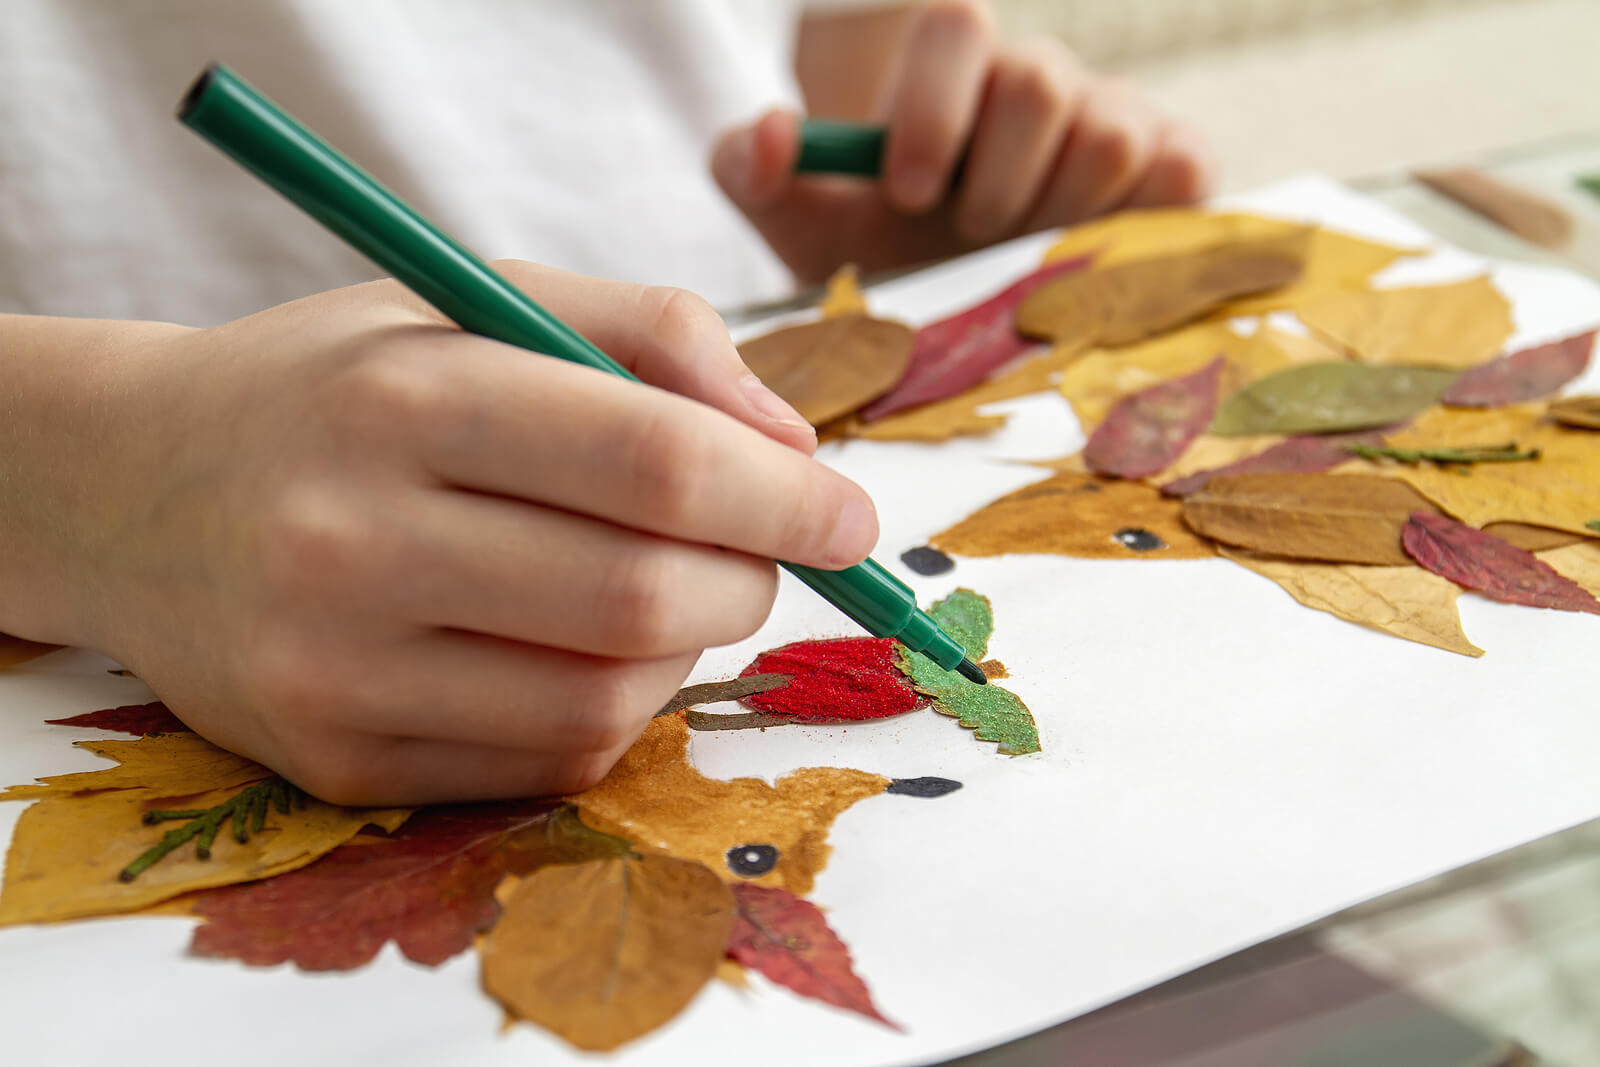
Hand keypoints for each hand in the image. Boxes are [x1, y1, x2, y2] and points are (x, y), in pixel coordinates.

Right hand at [0, 267, 875, 803]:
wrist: (131, 491)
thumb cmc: (340, 383)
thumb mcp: (479, 296)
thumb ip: (653, 336)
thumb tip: (796, 449)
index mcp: (405, 394)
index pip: (652, 460)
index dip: (785, 497)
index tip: (852, 516)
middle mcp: (352, 538)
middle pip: (642, 595)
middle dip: (751, 580)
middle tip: (762, 555)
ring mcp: (332, 668)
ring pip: (605, 702)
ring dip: (686, 652)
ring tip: (665, 593)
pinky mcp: (330, 760)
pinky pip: (544, 766)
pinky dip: (611, 711)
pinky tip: (586, 650)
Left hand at [712, 0, 1213, 281]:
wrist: (951, 301)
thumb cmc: (875, 249)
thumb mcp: (800, 221)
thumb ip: (754, 171)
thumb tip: (774, 134)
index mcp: (949, 70)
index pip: (954, 25)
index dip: (932, 107)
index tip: (904, 191)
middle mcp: (1036, 82)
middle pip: (1039, 80)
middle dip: (994, 179)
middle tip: (965, 236)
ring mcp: (1111, 119)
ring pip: (1110, 131)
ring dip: (1055, 212)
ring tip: (1018, 256)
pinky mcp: (1171, 168)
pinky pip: (1184, 173)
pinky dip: (1144, 220)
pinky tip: (1087, 260)